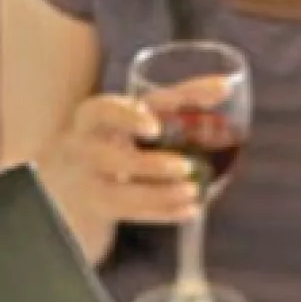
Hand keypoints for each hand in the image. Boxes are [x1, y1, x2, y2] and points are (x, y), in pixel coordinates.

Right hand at [34, 94, 199, 249]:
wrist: (74, 173)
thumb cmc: (120, 132)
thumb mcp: (137, 112)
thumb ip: (177, 100)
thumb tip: (226, 86)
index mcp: (91, 117)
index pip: (104, 112)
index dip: (128, 119)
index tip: (155, 127)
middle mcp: (83, 149)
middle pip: (108, 159)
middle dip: (148, 165)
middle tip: (185, 166)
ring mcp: (88, 183)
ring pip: (120, 195)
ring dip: (160, 194)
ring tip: (194, 191)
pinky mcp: (100, 208)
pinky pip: (132, 215)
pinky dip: (164, 213)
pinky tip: (191, 209)